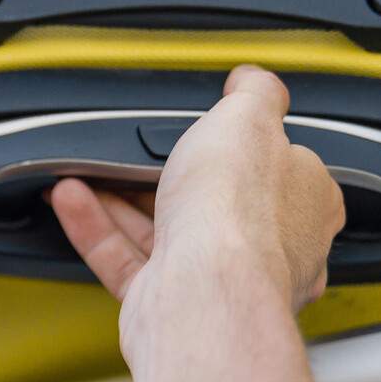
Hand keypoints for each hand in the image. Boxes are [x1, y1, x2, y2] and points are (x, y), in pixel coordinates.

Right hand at [49, 65, 344, 353]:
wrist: (204, 294)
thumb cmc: (240, 216)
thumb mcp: (252, 118)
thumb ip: (256, 93)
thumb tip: (252, 79)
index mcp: (307, 203)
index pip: (284, 164)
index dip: (246, 142)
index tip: (214, 125)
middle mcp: (270, 248)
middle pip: (217, 202)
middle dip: (172, 174)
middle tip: (139, 151)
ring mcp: (218, 280)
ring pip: (166, 232)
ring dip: (122, 198)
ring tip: (90, 169)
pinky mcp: (170, 302)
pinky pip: (127, 260)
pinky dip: (97, 228)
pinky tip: (72, 198)